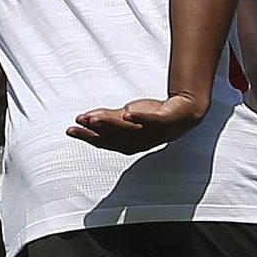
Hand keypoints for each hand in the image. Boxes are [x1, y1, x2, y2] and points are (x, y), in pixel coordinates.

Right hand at [69, 93, 207, 153]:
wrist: (185, 113)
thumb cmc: (154, 117)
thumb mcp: (127, 116)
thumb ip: (108, 118)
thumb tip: (84, 118)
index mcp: (129, 143)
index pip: (105, 141)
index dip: (88, 136)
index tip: (71, 130)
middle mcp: (140, 141)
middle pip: (116, 136)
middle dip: (97, 130)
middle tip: (81, 123)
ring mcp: (153, 132)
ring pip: (130, 130)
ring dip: (112, 124)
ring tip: (95, 118)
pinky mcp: (165, 121)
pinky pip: (152, 121)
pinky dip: (141, 118)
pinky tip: (128, 113)